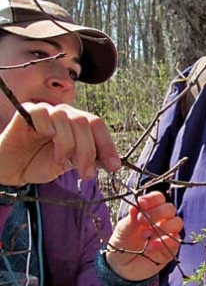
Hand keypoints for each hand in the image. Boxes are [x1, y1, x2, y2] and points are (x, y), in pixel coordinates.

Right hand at [0, 102, 120, 184]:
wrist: (12, 169)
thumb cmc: (40, 163)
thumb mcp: (71, 163)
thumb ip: (90, 158)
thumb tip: (113, 162)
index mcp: (78, 123)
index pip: (98, 126)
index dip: (107, 145)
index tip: (114, 166)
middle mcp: (65, 113)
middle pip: (84, 122)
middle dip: (88, 151)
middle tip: (86, 175)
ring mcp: (47, 110)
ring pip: (65, 119)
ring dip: (67, 145)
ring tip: (61, 161)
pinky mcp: (27, 111)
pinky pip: (42, 114)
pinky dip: (46, 129)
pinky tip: (44, 139)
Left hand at [106, 191, 182, 280]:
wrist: (121, 267)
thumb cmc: (122, 243)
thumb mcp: (123, 229)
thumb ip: (131, 218)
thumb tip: (136, 205)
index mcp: (149, 210)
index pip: (158, 198)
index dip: (153, 199)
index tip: (141, 203)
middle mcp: (161, 219)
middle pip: (170, 208)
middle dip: (157, 213)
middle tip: (142, 222)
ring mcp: (168, 233)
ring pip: (177, 222)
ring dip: (161, 227)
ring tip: (145, 236)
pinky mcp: (171, 247)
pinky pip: (176, 240)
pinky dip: (164, 242)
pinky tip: (150, 248)